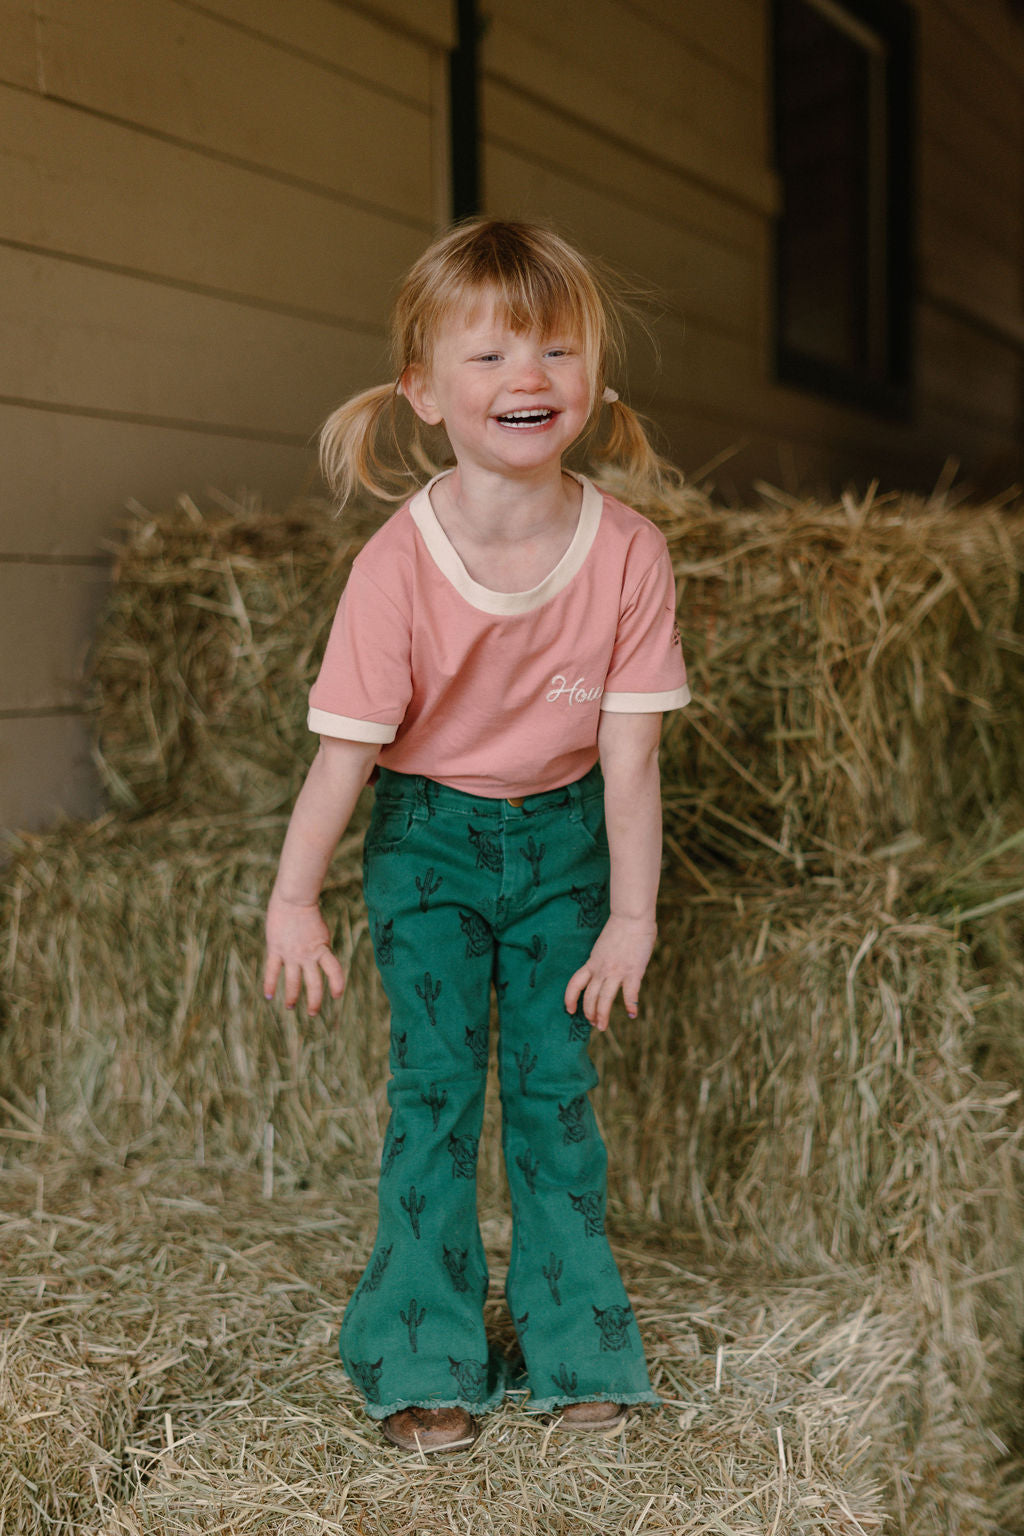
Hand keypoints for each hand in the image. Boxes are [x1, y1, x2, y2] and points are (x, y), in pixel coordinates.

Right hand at [264, 892, 344, 1014]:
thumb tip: (316, 954)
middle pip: (314, 984)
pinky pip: (273, 971)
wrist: (294, 898)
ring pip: (293, 982)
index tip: (336, 995)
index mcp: (322, 948)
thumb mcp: (319, 930)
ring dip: (292, 997)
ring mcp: (291, 954)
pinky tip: (269, 996)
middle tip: (313, 1013)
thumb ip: (317, 945)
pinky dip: (270, 985)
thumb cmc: (307, 910)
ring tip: (291, 1007)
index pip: (334, 971)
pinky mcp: (276, 949)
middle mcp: (308, 955)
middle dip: (314, 1001)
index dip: (337, 984)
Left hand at [564, 914, 656, 1031]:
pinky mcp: (632, 972)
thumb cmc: (621, 927)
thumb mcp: (604, 946)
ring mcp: (616, 972)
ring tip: (602, 1027)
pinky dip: (630, 1006)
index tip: (569, 1010)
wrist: (631, 917)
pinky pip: (629, 994)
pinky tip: (632, 1014)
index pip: (575, 983)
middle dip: (589, 1013)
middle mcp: (601, 969)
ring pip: (604, 1000)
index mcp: (593, 962)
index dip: (570, 999)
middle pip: (589, 997)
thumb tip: (611, 968)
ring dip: (602, 1016)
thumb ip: (604, 959)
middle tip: (594, 1024)